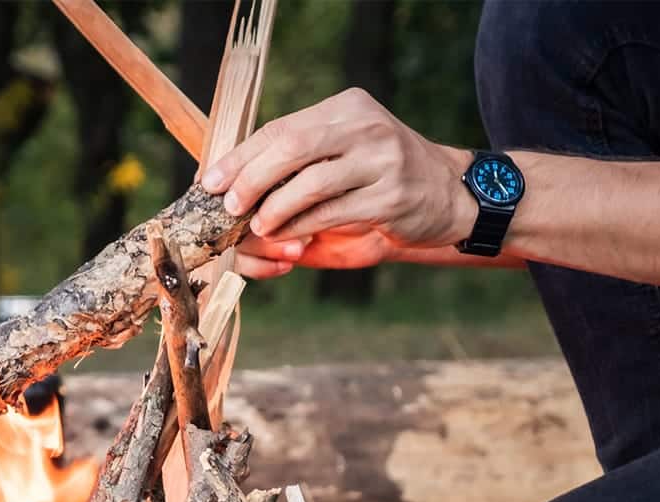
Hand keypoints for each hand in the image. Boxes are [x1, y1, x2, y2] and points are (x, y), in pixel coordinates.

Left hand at [202, 88, 471, 278]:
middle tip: (229, 207)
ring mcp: (382, 160)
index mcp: (346, 108)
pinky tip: (286, 236)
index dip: (242, 156)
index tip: (211, 180)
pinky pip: (332, 213)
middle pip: (292, 147)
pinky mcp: (391, 197)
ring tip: (256, 226)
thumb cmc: (378, 178)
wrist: (447, 194)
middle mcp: (365, 126)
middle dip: (252, 179)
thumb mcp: (342, 154)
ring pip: (311, 183)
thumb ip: (298, 165)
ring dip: (275, 209)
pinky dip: (301, 227)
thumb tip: (234, 189)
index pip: (282, 128)